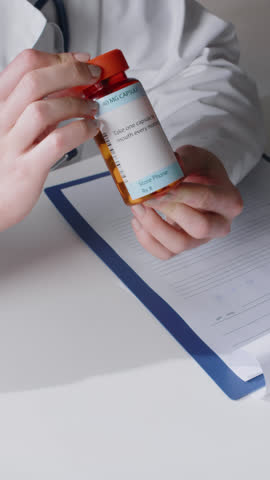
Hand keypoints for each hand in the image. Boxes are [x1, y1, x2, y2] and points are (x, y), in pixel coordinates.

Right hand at [0, 49, 100, 230]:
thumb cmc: (6, 163)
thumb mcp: (17, 125)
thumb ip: (38, 104)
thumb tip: (71, 84)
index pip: (25, 64)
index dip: (58, 57)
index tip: (81, 60)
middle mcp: (1, 120)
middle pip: (35, 80)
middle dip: (72, 73)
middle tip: (93, 77)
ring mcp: (12, 145)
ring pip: (44, 109)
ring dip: (76, 104)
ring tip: (92, 108)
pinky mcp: (26, 169)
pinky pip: (56, 142)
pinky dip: (79, 131)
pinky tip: (90, 129)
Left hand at [131, 146, 242, 258]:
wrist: (199, 183)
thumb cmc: (200, 170)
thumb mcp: (197, 157)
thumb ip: (185, 161)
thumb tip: (166, 172)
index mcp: (229, 201)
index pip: (206, 199)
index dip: (180, 195)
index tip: (159, 188)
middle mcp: (220, 225)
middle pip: (198, 228)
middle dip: (168, 211)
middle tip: (146, 197)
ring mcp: (202, 240)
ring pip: (179, 245)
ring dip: (153, 227)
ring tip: (138, 207)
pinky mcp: (184, 246)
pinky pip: (165, 253)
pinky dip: (147, 240)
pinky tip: (138, 221)